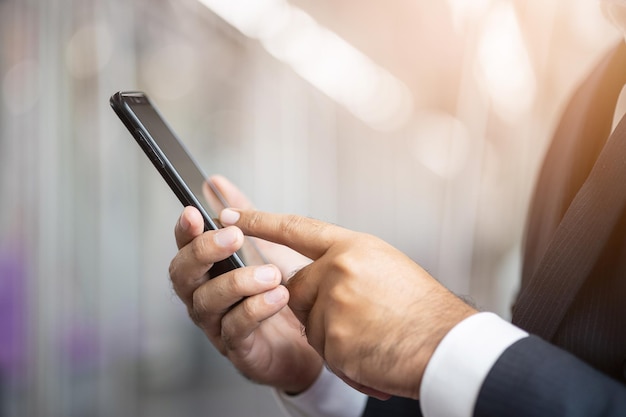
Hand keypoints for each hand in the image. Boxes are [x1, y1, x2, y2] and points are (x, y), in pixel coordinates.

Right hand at [168, 176, 322, 393]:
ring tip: (271, 274)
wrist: (310, 338)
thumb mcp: (264, 246)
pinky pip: (236, 328)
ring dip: (238, 282)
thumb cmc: (279, 290)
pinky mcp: (238, 348)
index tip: (195, 213)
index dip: (185, 230)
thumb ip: (241, 214)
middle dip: (205, 252)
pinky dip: (255, 309)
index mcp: (207, 270)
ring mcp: (217, 324)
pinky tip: (278, 297)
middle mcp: (204, 296)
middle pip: (183, 274)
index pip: (184, 247)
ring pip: (208, 301)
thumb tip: (215, 182)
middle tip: (234, 237)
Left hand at [219, 208, 477, 399]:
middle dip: (317, 306)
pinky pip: (321, 349)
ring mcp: (334, 302)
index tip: (230, 213)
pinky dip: (343, 357)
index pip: (296, 229)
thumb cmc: (423, 310)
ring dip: (333, 334)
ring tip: (373, 334)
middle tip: (359, 316)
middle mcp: (339, 268)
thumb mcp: (386, 266)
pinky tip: (372, 351)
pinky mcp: (333, 337)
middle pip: (299, 287)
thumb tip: (322, 272)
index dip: (260, 220)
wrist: (446, 346)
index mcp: (354, 246)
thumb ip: (346, 264)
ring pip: (309, 322)